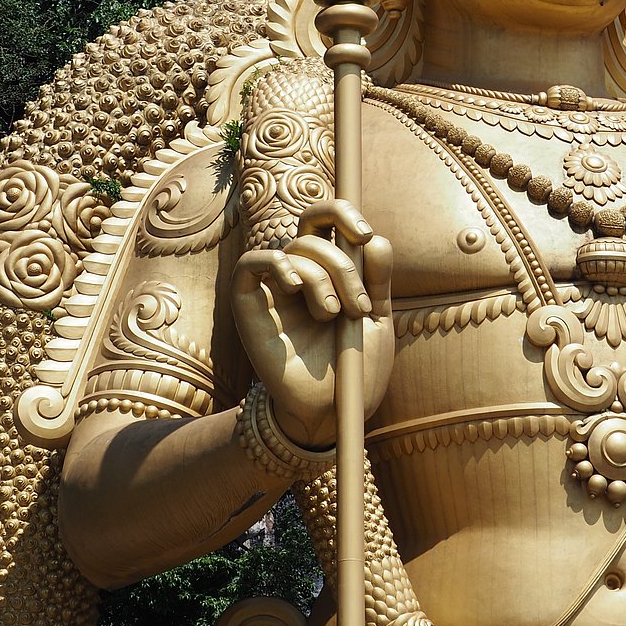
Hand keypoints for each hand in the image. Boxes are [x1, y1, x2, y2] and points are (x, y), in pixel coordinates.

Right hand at [232, 199, 393, 448]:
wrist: (332, 412)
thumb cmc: (355, 368)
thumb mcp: (376, 320)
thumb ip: (377, 280)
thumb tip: (375, 239)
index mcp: (330, 270)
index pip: (326, 221)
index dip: (342, 214)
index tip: (365, 234)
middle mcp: (300, 274)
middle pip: (312, 233)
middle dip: (343, 264)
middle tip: (357, 305)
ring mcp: (274, 289)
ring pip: (292, 250)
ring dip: (322, 278)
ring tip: (333, 317)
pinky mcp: (249, 307)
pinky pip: (249, 265)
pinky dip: (274, 264)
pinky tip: (294, 286)